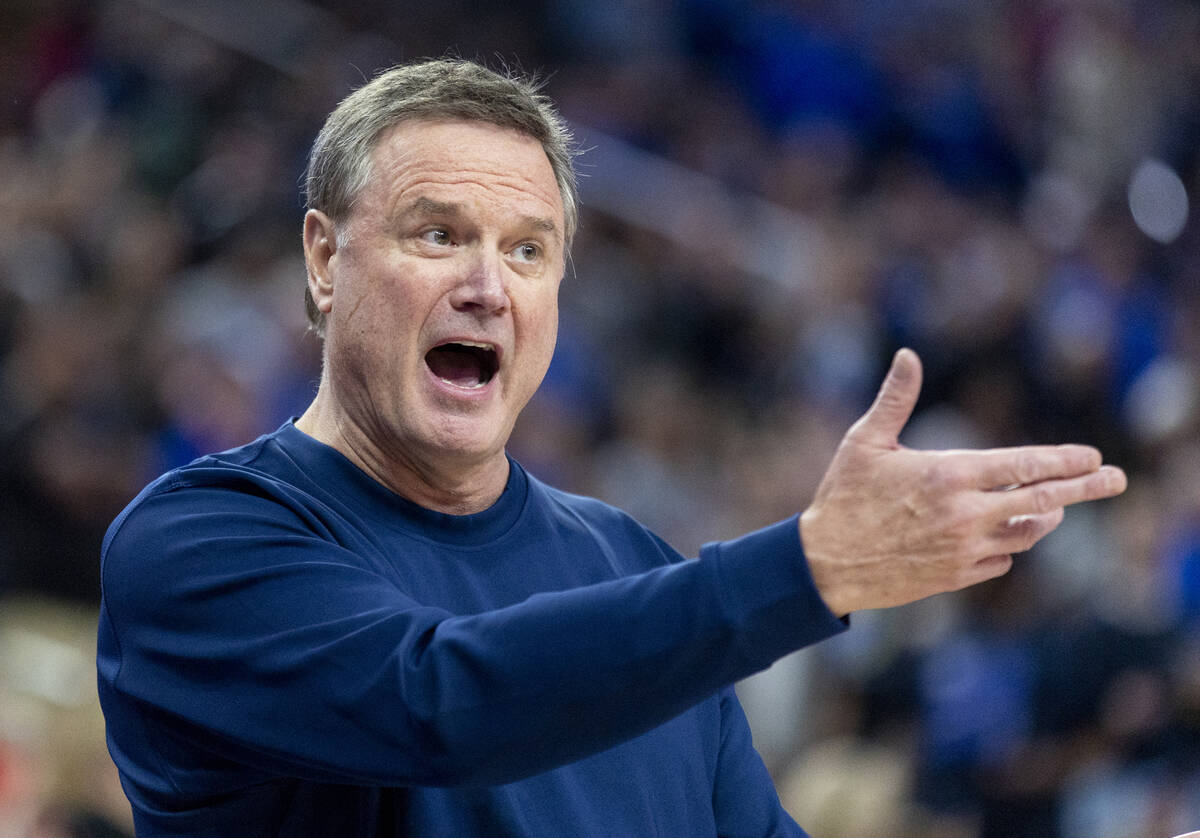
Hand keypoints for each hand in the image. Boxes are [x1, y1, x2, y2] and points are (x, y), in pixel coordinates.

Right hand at [800, 348, 1126, 615]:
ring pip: (1027, 534)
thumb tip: (907, 355)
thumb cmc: (841, 496)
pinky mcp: (956, 576)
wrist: (824, 564)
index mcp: (947, 475)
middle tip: (1116, 479)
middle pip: (1042, 501)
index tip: (1092, 456)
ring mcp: (964, 549)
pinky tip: (1004, 534)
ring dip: (1046, 518)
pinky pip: (1001, 559)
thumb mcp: (865, 442)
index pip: (1023, 465)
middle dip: (1084, 488)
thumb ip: (895, 399)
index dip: (1063, 460)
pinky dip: (1008, 544)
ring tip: (1059, 506)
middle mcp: (965, 514)